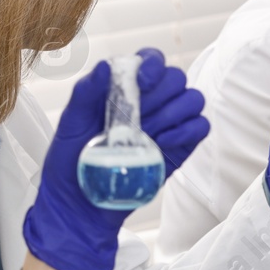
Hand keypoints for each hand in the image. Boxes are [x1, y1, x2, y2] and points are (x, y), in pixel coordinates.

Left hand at [23, 50, 208, 269]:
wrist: (79, 209)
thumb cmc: (69, 164)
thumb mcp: (70, 124)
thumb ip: (85, 93)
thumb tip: (105, 67)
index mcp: (122, 89)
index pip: (150, 60)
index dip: (152, 64)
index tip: (142, 82)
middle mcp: (148, 103)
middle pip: (176, 78)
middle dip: (163, 92)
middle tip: (144, 114)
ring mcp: (166, 126)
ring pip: (193, 100)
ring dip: (176, 111)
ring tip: (152, 132)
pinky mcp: (178, 150)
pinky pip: (200, 128)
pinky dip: (188, 130)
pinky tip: (164, 143)